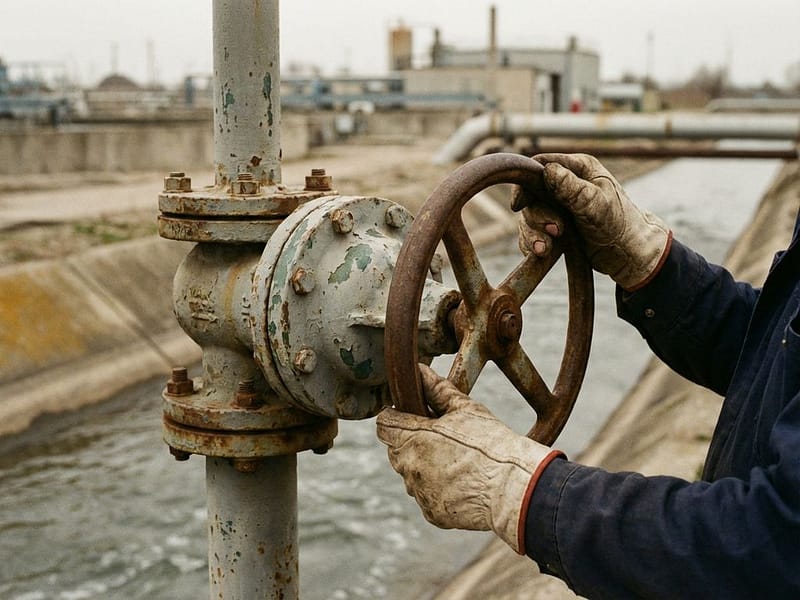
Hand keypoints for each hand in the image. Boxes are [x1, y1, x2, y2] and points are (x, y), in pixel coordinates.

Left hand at [376, 364, 561, 553]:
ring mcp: (420, 493)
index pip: (384, 423)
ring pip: (411, 475)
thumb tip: (421, 372)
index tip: (412, 414)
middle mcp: (409, 467)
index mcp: (413, 437)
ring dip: (424, 466)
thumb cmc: (491, 443)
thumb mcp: (465, 408)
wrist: (513, 487)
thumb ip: (438, 389)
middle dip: (411, 441)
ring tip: (456, 460)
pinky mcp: (432, 513)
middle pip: (396, 450)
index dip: (396, 415)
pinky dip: (438, 489)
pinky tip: (462, 482)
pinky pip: (427, 496)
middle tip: (439, 436)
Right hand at [515, 153, 671, 290]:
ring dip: (534, 234)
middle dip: (538, 217)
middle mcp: (565, 184)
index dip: (525, 183)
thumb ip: (571, 187)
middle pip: (532, 194)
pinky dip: (533, 244)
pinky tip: (542, 253)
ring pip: (529, 217)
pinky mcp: (554, 227)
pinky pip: (531, 233)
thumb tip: (547, 170)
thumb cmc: (620, 224)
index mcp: (578, 169)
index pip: (541, 165)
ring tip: (545, 250)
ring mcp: (558, 207)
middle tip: (556, 231)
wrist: (628, 254)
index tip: (519, 204)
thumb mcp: (596, 204)